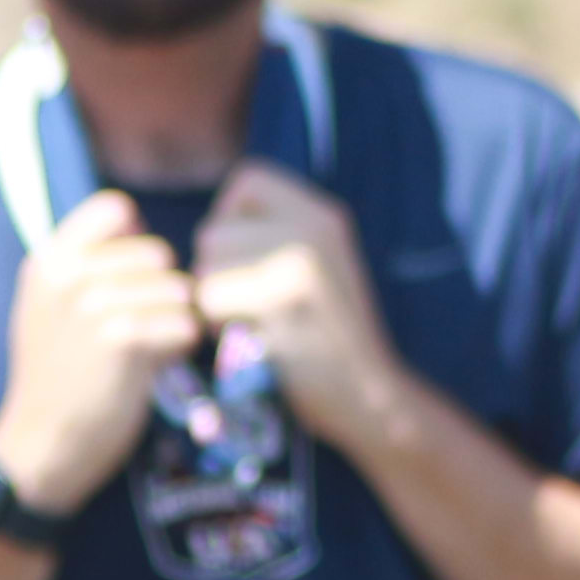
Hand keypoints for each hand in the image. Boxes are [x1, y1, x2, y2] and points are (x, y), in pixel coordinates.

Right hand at [0, 192, 199, 515]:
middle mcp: (68, 276)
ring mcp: (93, 306)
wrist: (41, 445)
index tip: (132, 279)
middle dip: (164, 290)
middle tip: (144, 328)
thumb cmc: (55, 377)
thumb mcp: (48, 307)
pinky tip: (155, 367)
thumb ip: (83, 263)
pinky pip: (185, 324)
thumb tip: (136, 221)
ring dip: (175, 321)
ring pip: (179, 290)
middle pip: (158, 254)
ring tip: (147, 350)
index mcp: (48, 261)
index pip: (116, 209)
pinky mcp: (123, 341)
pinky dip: (180, 347)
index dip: (137, 241)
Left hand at [191, 162, 406, 454]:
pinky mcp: (282, 300)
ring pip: (207, 264)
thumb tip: (211, 229)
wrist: (372, 398)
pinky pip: (210, 299)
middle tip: (246, 309)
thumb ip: (273, 239)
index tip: (243, 263)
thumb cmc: (328, 343)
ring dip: (212, 300)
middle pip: (215, 229)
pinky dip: (217, 326)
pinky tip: (249, 342)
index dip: (228, 219)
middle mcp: (315, 226)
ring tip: (249, 325)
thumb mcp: (313, 269)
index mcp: (323, 215)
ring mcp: (300, 261)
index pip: (248, 180)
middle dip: (214, 272)